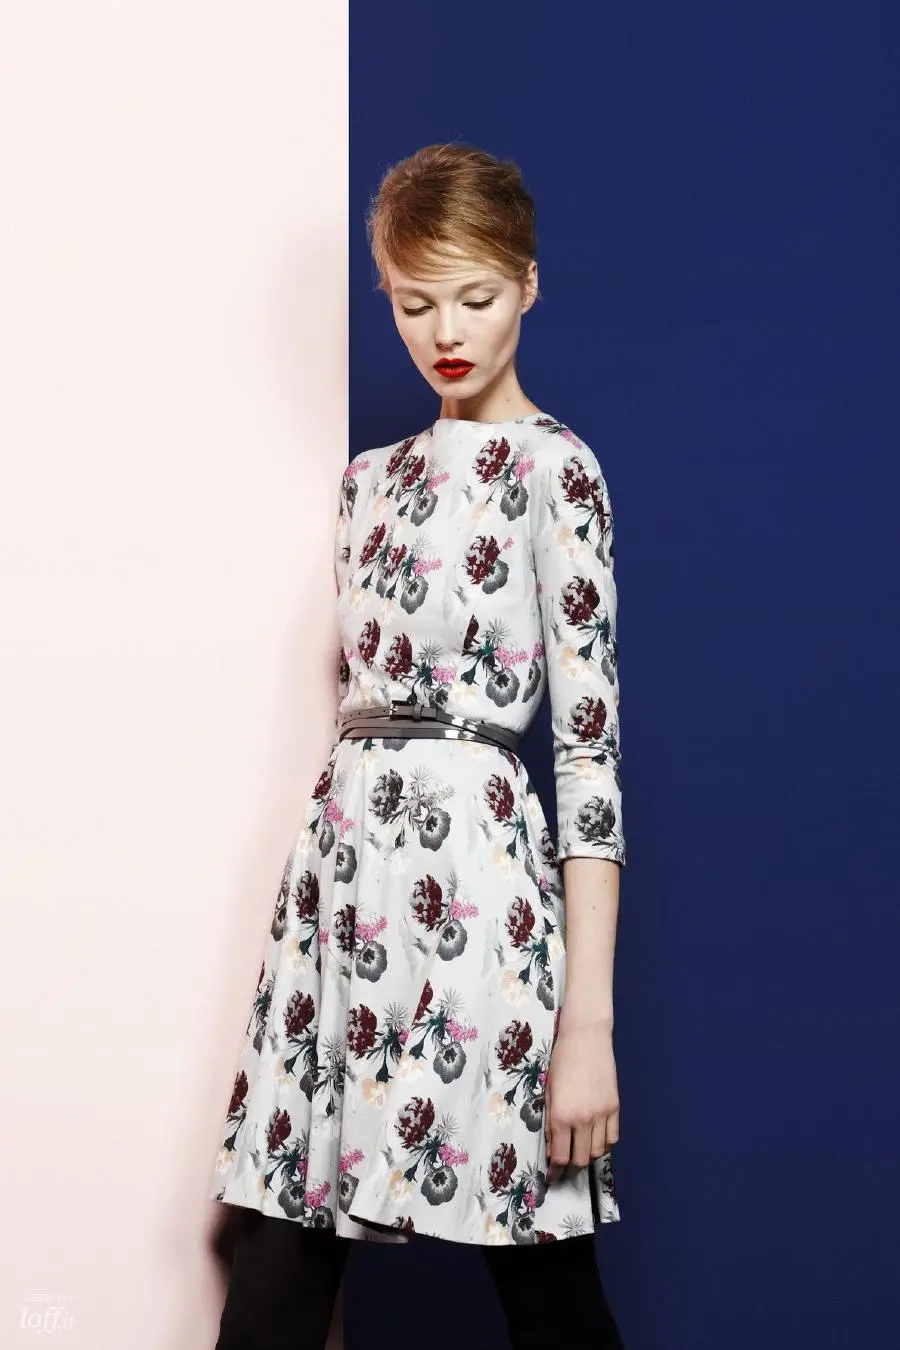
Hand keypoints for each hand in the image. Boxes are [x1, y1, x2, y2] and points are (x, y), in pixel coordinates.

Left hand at [544, 1020, 619, 1183]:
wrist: (586, 1037)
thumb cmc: (561, 1060)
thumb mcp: (548, 1092)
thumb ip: (550, 1122)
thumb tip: (552, 1148)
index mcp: (562, 1116)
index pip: (560, 1157)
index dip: (555, 1171)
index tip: (552, 1176)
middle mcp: (583, 1120)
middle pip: (580, 1159)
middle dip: (570, 1168)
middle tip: (564, 1169)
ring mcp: (602, 1114)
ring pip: (597, 1152)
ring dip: (587, 1158)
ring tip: (578, 1155)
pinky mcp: (615, 1107)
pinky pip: (612, 1138)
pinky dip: (603, 1145)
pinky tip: (595, 1142)